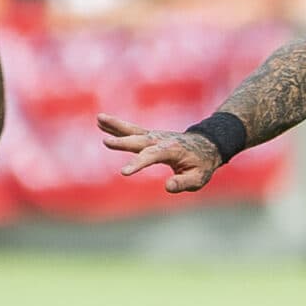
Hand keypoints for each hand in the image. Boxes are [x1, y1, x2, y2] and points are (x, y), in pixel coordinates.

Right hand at [97, 113, 221, 193]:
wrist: (206, 145)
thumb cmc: (202, 164)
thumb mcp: (198, 178)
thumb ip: (183, 183)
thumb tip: (167, 187)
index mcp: (172, 150)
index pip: (151, 157)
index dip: (137, 164)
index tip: (123, 172)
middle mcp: (160, 140)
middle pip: (139, 141)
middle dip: (123, 143)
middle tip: (106, 143)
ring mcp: (154, 136)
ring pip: (133, 131)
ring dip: (115, 126)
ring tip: (98, 118)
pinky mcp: (150, 136)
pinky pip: (131, 130)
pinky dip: (116, 127)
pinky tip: (101, 123)